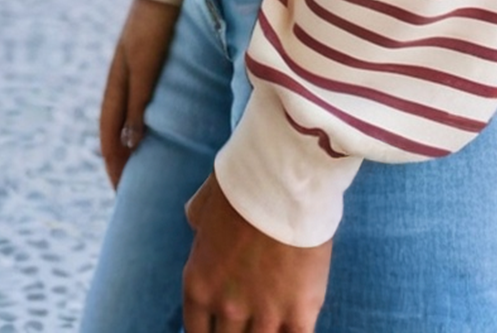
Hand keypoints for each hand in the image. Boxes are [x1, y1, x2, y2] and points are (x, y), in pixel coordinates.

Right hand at [99, 0, 180, 187]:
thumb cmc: (156, 23)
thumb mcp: (145, 65)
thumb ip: (137, 101)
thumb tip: (129, 144)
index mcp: (116, 85)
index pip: (110, 136)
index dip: (115, 165)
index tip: (122, 193)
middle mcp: (123, 80)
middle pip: (117, 130)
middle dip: (122, 160)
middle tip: (133, 189)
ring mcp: (136, 70)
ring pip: (131, 116)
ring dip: (135, 142)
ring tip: (147, 165)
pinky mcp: (153, 60)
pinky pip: (146, 101)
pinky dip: (148, 121)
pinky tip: (162, 127)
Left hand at [183, 172, 331, 332]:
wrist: (287, 178)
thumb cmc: (245, 180)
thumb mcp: (206, 201)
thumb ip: (198, 219)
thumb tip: (197, 222)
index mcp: (198, 284)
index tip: (222, 326)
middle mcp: (226, 307)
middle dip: (238, 332)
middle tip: (251, 318)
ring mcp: (264, 314)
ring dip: (266, 332)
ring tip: (274, 320)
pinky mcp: (299, 314)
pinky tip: (296, 325)